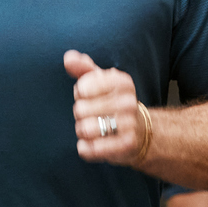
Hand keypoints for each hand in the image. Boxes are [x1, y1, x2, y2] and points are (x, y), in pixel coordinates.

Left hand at [65, 50, 148, 166]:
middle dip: (80, 114)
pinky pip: (90, 148)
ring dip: (82, 131)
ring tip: (93, 128)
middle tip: (92, 114)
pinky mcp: (126, 146)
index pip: (82, 87)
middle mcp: (129, 101)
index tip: (90, 95)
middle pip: (80, 109)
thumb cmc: (112, 101)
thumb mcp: (100, 81)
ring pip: (84, 129)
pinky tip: (92, 144)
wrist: (139, 131)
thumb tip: (68, 58)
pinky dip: (85, 148)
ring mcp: (129, 124)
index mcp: (122, 82)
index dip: (80, 93)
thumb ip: (83, 68)